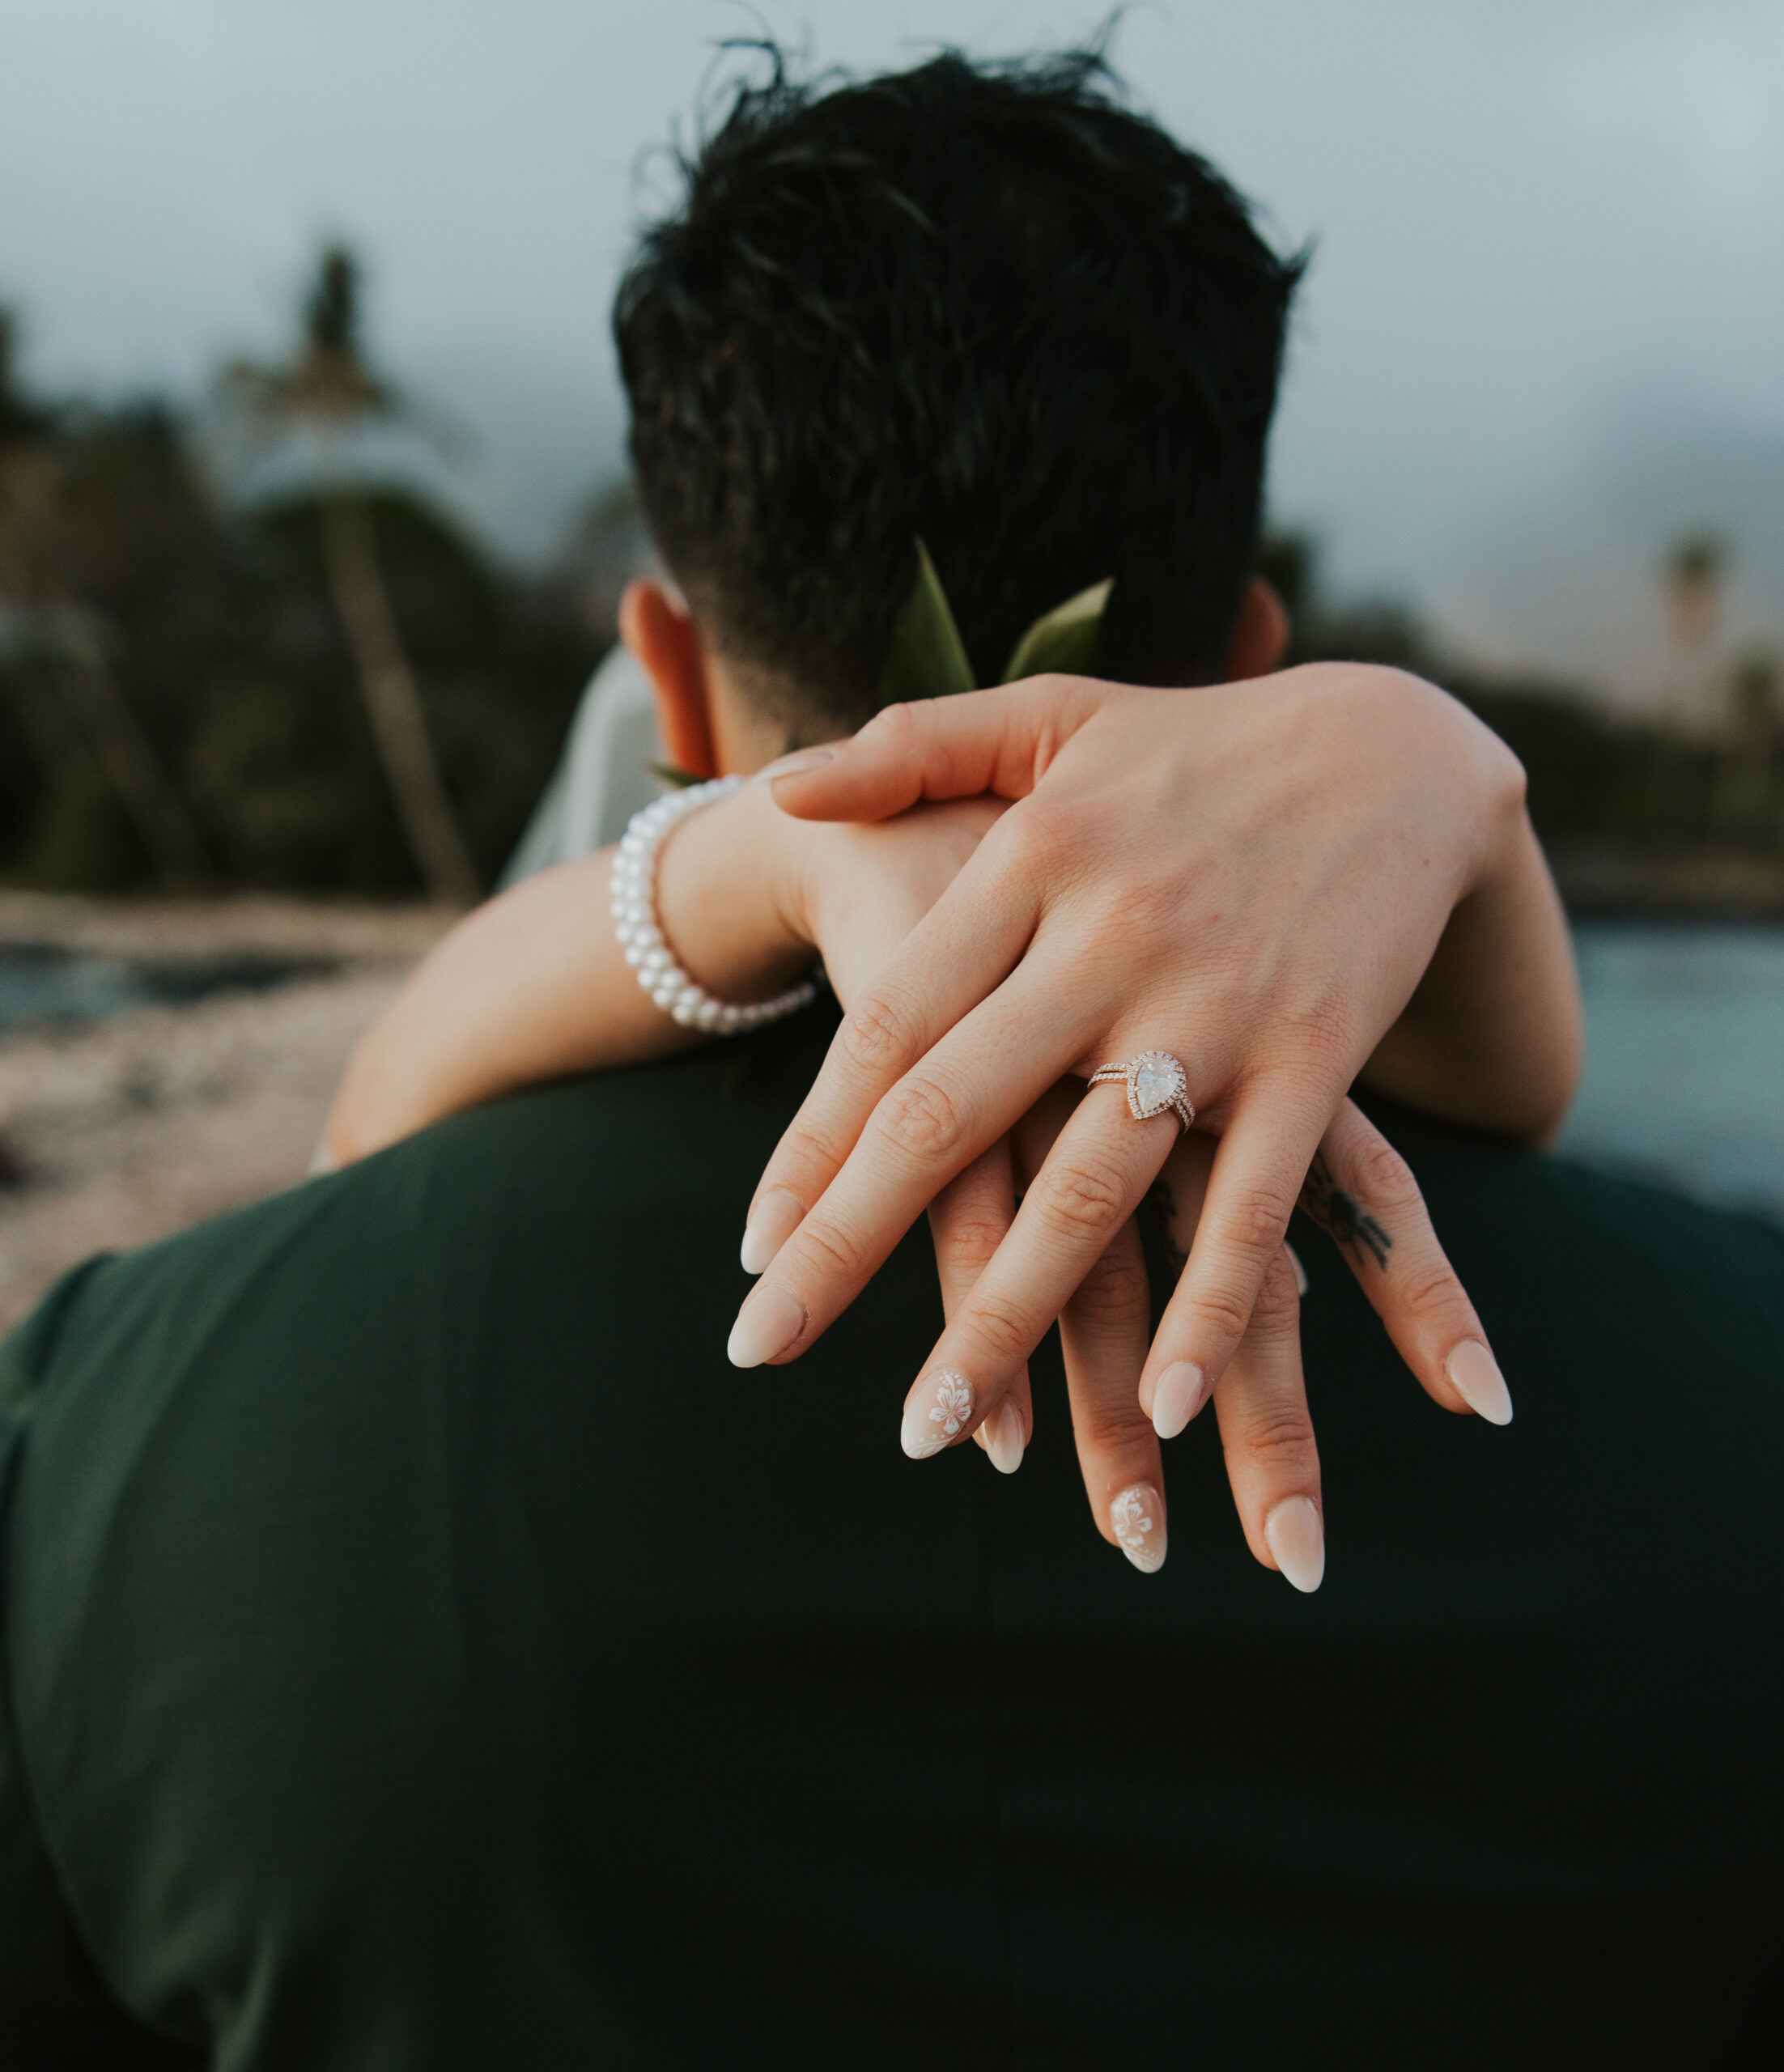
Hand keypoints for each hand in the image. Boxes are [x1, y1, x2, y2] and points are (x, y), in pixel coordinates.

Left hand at [727, 667, 1541, 1526]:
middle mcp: (1106, 942)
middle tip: (759, 1350)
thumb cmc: (1204, 742)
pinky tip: (1154, 1404)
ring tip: (928, 1425)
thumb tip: (776, 790)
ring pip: (1088, 1186)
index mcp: (1029, 864)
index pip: (889, 1028)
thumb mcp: (1049, 712)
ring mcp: (1214, 1008)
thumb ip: (908, 745)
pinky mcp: (1317, 1057)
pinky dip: (1205, 1305)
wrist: (1404, 744)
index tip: (751, 1248)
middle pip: (951, 1116)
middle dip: (848, 1246)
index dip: (811, 1143)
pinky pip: (1255, 1204)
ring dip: (1007, 1316)